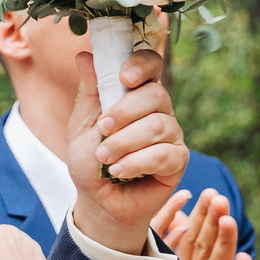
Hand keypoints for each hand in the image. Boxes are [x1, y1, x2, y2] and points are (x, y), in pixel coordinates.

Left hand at [65, 40, 187, 253]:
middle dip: (124, 112)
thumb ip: (89, 93)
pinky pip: (163, 154)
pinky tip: (119, 172)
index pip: (151, 65)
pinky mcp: (178, 161)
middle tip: (102, 130)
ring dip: (124, 142)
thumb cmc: (91, 163)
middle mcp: (160, 110)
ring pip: (157, 126)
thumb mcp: (82, 126)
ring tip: (104, 158)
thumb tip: (85, 56)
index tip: (124, 77)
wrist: (98, 202)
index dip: (142, 65)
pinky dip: (136, 162)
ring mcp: (172, 134)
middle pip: (155, 94)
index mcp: (137, 95)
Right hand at [155, 189, 253, 259]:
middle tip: (216, 197)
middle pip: (201, 247)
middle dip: (209, 221)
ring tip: (227, 219)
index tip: (206, 193)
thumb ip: (185, 245)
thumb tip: (178, 215)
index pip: (190, 239)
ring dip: (222, 242)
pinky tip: (245, 257)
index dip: (198, 216)